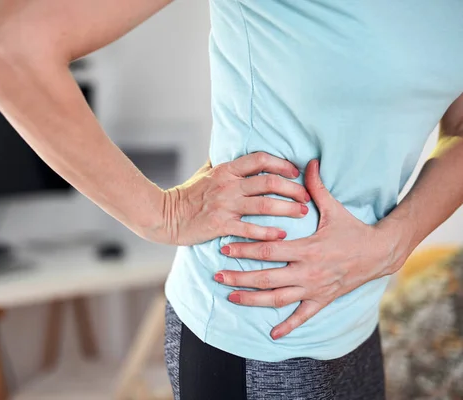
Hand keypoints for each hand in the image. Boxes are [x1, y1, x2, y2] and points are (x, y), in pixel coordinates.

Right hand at [160, 153, 310, 245]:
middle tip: (306, 197)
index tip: (295, 173)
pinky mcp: (220, 224)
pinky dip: (267, 232)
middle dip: (293, 189)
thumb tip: (233, 149)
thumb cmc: (187, 195)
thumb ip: (222, 163)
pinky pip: (249, 228)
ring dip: (287, 208)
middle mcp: (228, 185)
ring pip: (264, 205)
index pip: (260, 160)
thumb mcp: (204, 172)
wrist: (166, 215)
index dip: (282, 164)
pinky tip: (281, 234)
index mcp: (226, 170)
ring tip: (302, 213)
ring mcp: (225, 205)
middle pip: (269, 182)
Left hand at [213, 159, 408, 339]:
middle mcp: (308, 271)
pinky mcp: (323, 300)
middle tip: (217, 275)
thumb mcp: (334, 208)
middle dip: (239, 277)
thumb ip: (316, 187)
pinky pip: (303, 316)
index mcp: (308, 248)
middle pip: (266, 277)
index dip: (245, 250)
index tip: (224, 248)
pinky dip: (288, 326)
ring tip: (230, 297)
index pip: (269, 250)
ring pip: (278, 298)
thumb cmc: (353, 229)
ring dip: (252, 299)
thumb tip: (308, 161)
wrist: (380, 253)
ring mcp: (315, 289)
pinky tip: (272, 334)